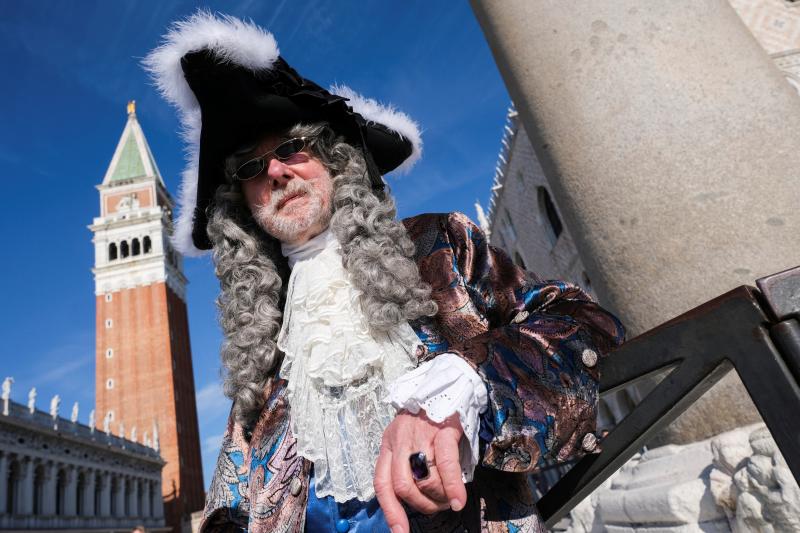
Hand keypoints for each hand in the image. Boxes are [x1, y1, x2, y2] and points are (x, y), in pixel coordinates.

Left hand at [374, 410, 466, 532]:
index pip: (382, 483)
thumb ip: (408, 464)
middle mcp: (400, 439)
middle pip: (402, 486)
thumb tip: (417, 499)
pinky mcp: (443, 430)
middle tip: (436, 508)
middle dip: (420, 506)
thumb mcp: (409, 438)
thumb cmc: (431, 417)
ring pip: (424, 479)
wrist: (449, 383)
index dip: (390, 512)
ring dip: (439, 497)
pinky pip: (446, 465)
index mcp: (389, 443)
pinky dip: (452, 487)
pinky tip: (458, 500)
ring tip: (451, 498)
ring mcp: (421, 434)